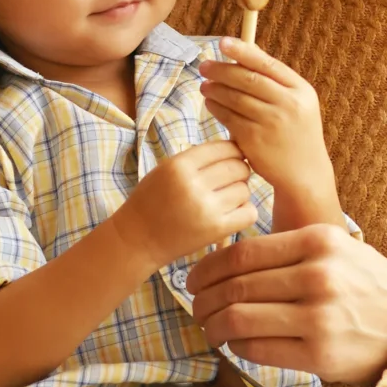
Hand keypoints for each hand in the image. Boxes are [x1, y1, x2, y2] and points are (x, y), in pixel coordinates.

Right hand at [109, 139, 256, 268]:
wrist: (138, 239)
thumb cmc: (153, 201)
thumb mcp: (166, 169)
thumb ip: (197, 158)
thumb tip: (237, 148)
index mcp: (179, 165)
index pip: (225, 147)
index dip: (234, 152)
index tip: (231, 160)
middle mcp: (193, 184)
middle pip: (239, 167)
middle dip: (239, 172)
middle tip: (229, 181)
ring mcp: (206, 208)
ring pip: (245, 189)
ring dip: (240, 193)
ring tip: (225, 199)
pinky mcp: (215, 230)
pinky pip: (249, 212)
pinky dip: (245, 211)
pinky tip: (232, 213)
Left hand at [187, 223, 386, 384]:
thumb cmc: (365, 285)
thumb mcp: (337, 249)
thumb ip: (290, 248)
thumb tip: (227, 260)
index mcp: (318, 241)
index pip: (241, 254)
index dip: (206, 269)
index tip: (193, 280)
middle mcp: (317, 276)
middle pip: (235, 287)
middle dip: (203, 300)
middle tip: (195, 308)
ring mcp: (318, 317)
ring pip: (239, 319)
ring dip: (214, 326)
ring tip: (210, 329)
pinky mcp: (318, 354)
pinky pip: (257, 349)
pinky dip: (237, 347)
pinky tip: (237, 345)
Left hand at [199, 40, 340, 227]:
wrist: (304, 173)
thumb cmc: (296, 133)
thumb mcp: (298, 104)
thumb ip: (276, 82)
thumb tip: (243, 54)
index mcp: (301, 91)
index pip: (267, 64)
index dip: (243, 51)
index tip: (223, 43)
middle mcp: (288, 105)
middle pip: (248, 79)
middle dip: (222, 69)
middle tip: (204, 65)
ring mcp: (272, 123)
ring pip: (235, 98)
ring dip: (216, 88)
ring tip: (204, 85)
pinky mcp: (255, 140)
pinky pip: (229, 118)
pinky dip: (216, 107)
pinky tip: (210, 102)